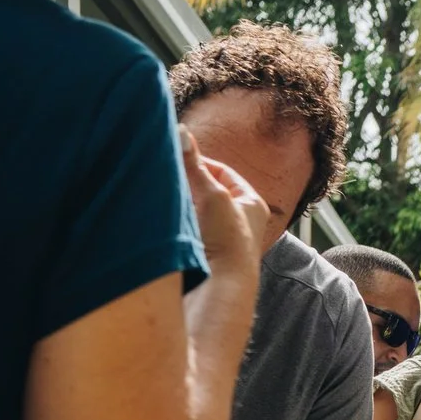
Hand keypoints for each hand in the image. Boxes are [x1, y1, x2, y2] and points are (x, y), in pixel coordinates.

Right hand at [182, 131, 266, 281]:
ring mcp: (223, 236)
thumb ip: (194, 164)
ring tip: (168, 199)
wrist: (222, 287)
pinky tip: (169, 220)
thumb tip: (180, 132)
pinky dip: (179, 221)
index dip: (199, 164)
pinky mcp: (208, 251)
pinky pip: (189, 227)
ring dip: (181, 203)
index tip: (179, 160)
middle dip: (188, 184)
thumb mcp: (212, 195)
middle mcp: (240, 219)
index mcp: (252, 203)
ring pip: (196, 209)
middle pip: (207, 190)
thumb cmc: (228, 242)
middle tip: (169, 178)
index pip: (221, 172)